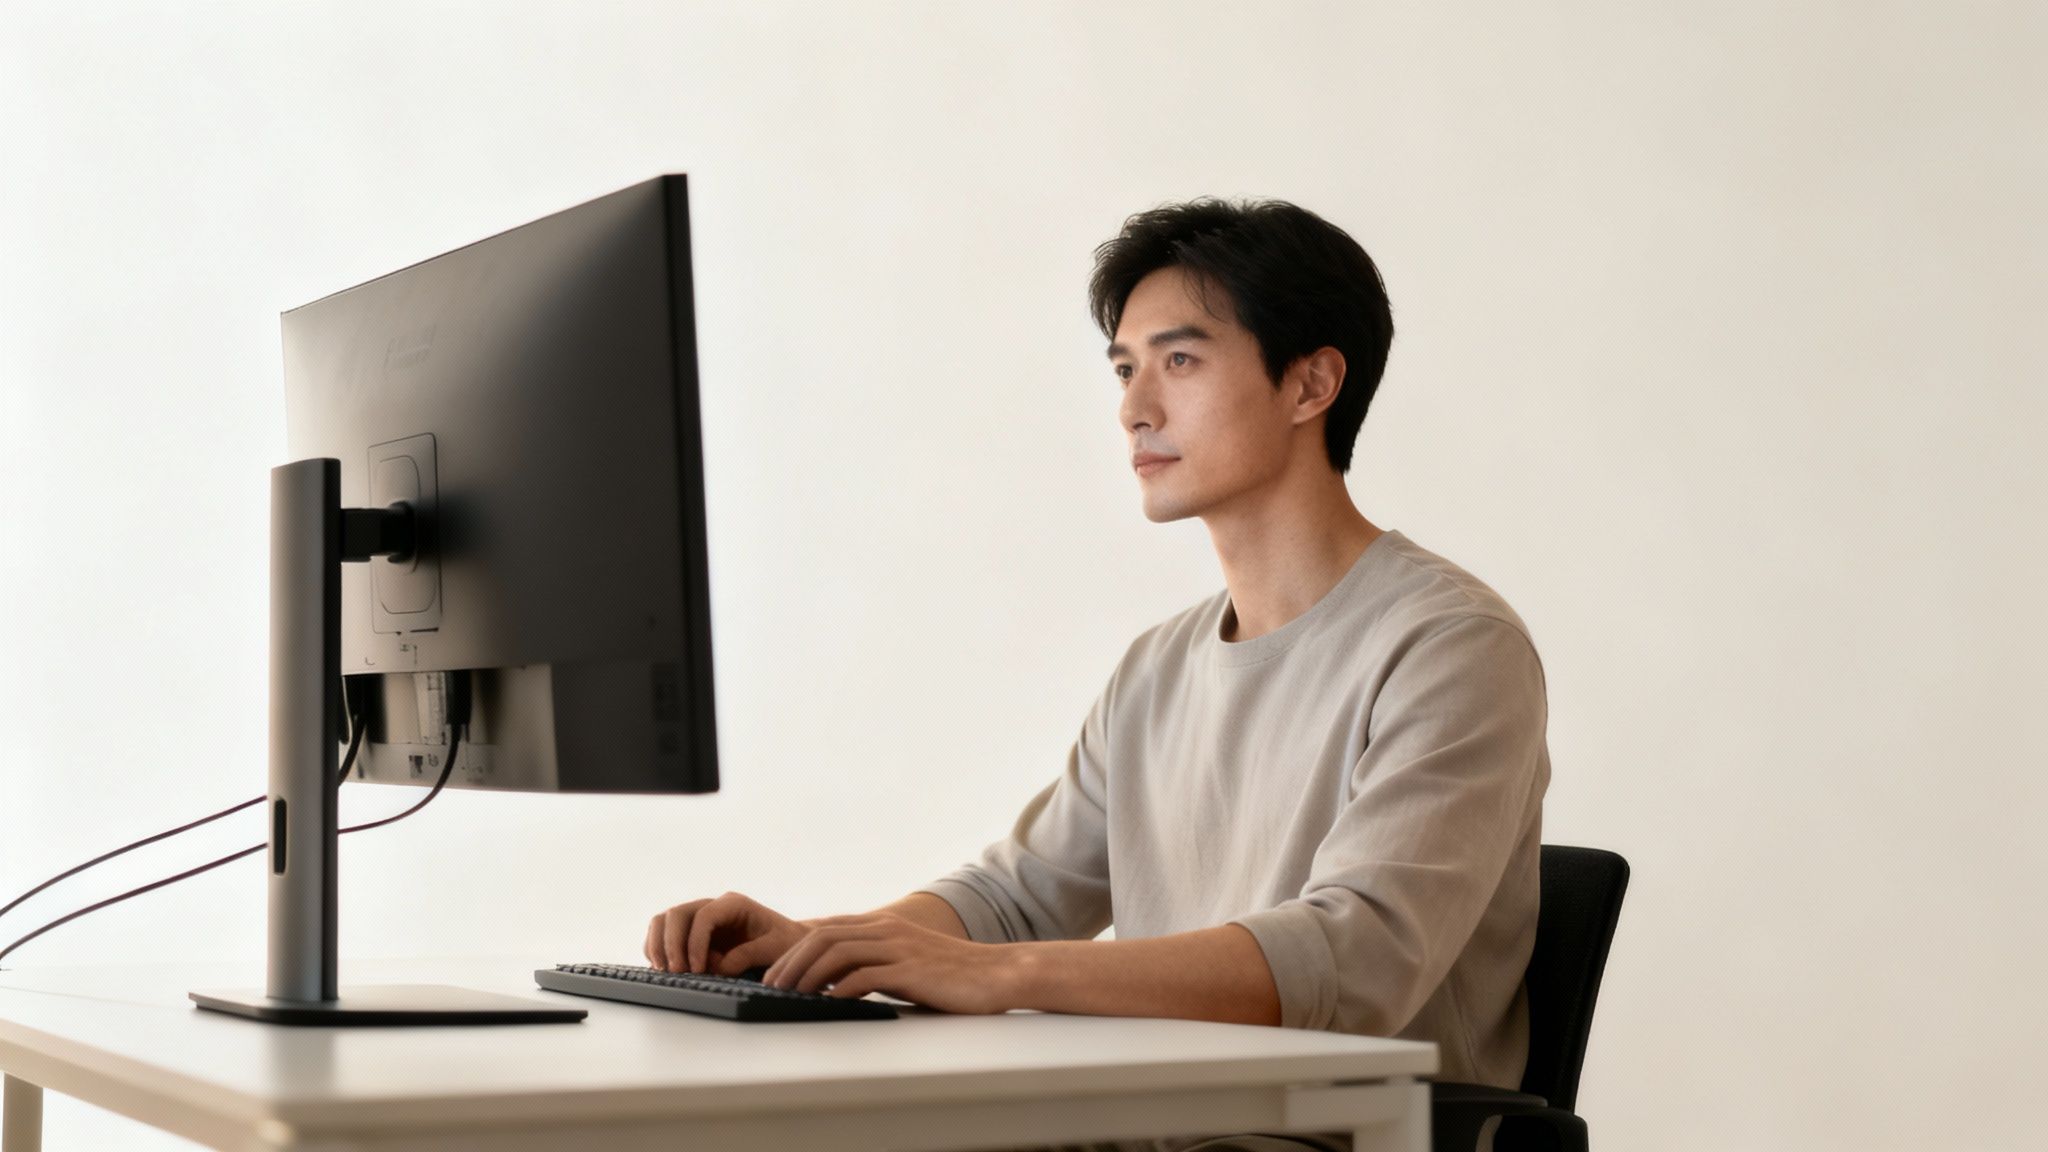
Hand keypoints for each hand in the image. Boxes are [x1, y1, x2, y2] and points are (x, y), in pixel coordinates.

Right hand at [645, 892, 806, 975]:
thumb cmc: (785, 942)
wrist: (788, 942)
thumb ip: (749, 955)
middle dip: (671, 944)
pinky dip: (658, 951)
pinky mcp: (691, 934)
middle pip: (677, 914)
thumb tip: (719, 968)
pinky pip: (664, 936)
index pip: (704, 916)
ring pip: (664, 921)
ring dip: (659, 946)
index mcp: (734, 904)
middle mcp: (712, 907)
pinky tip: (666, 970)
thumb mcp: (776, 948)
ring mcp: (699, 918)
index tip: (698, 969)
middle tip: (677, 973)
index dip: (695, 942)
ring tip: (665, 972)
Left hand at [762, 913, 1015, 1013]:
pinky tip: (827, 1004)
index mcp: (884, 925)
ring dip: (808, 974)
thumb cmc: (952, 974)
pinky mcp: (910, 970)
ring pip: (837, 952)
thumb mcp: (907, 960)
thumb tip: (839, 981)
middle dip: (792, 960)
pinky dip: (839, 990)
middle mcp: (887, 930)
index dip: (795, 949)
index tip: (775, 972)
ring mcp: (899, 947)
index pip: (826, 928)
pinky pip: (864, 976)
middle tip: (772, 986)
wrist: (996, 974)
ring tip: (791, 995)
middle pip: (823, 936)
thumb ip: (876, 962)